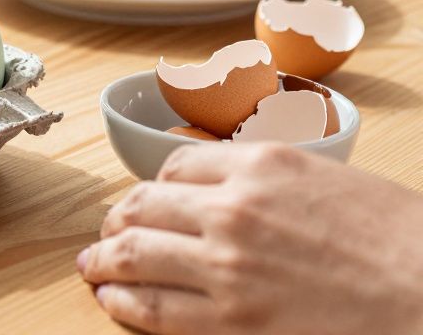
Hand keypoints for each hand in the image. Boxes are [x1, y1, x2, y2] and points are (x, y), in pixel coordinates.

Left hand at [80, 143, 422, 334]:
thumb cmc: (401, 241)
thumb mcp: (332, 180)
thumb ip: (274, 180)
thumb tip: (234, 187)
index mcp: (261, 165)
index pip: (177, 165)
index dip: (155, 185)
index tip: (149, 198)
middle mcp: (232, 207)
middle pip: (144, 205)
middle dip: (117, 219)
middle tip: (106, 231)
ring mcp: (225, 265)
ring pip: (135, 253)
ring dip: (104, 259)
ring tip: (92, 266)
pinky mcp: (230, 321)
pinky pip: (155, 309)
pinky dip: (123, 303)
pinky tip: (113, 301)